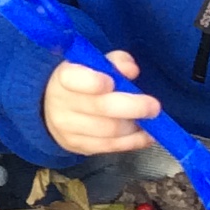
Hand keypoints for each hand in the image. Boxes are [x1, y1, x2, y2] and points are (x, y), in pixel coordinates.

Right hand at [41, 50, 161, 155]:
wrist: (55, 109)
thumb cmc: (82, 82)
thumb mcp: (94, 65)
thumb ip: (115, 62)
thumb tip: (131, 70)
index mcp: (63, 78)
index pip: (73, 79)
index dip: (92, 82)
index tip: (111, 82)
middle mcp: (61, 104)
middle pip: (100, 107)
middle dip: (132, 107)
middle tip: (154, 106)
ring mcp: (67, 128)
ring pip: (110, 131)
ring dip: (135, 126)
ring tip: (149, 119)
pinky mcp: (78, 146)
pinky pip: (111, 147)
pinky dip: (134, 141)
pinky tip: (145, 135)